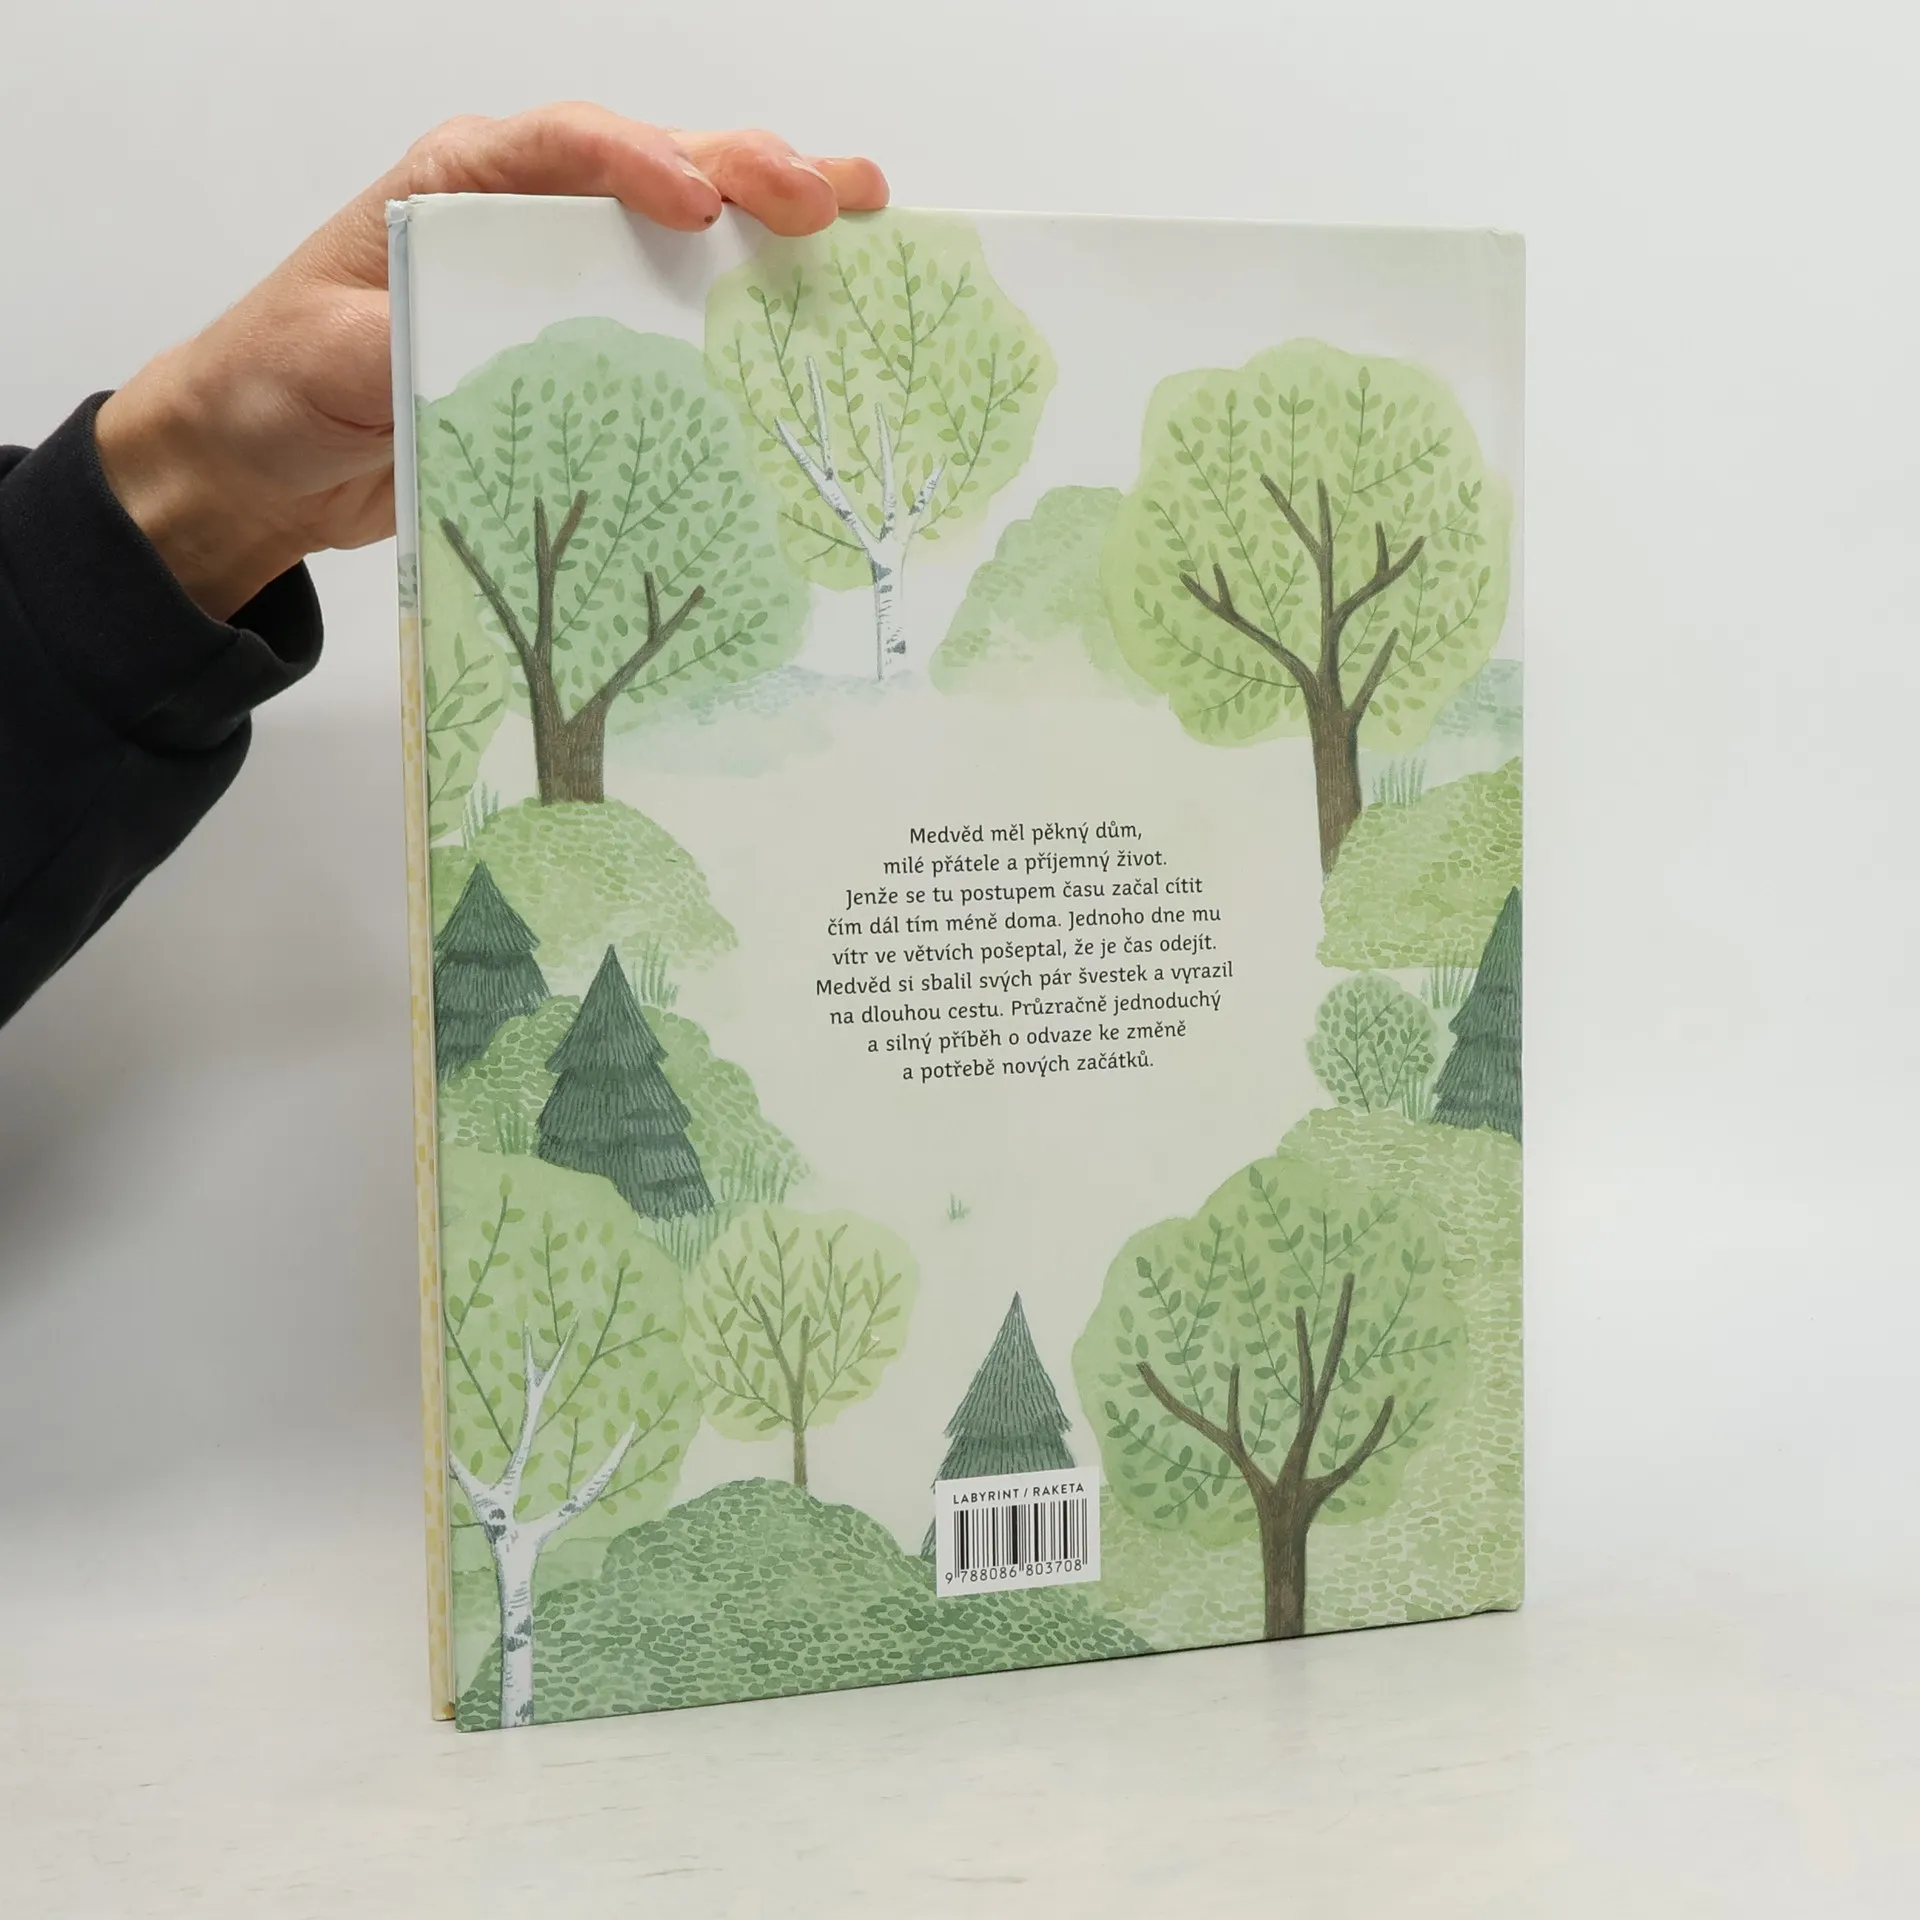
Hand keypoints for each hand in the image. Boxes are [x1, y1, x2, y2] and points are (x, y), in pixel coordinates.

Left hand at [94, 105, 886, 620]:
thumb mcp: (327, 359)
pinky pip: (678, 309)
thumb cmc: (283, 380)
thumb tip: (480, 350)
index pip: (563, 147)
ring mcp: (565, 275)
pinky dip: (749, 303)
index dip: (639, 164)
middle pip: (655, 165)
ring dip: (777, 219)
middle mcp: (526, 214)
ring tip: (865, 219)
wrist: (269, 458)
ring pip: (686, 227)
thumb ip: (401, 344)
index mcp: (459, 184)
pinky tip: (813, 308)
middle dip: (749, 172)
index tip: (697, 207)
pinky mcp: (588, 341)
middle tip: (831, 202)